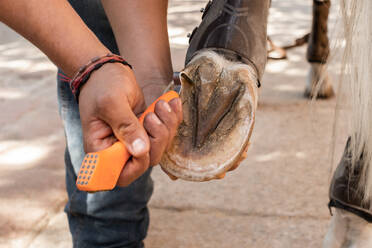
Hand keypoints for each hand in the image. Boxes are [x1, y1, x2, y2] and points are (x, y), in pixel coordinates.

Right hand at [78, 63, 181, 186]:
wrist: (107, 71)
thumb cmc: (102, 85)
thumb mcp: (112, 103)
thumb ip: (125, 127)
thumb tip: (140, 151)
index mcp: (100, 151)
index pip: (121, 175)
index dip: (138, 165)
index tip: (144, 143)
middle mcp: (117, 151)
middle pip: (146, 162)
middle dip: (158, 138)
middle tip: (153, 114)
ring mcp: (134, 142)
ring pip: (160, 148)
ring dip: (167, 126)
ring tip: (161, 104)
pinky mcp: (146, 131)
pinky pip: (165, 134)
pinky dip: (172, 119)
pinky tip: (170, 103)